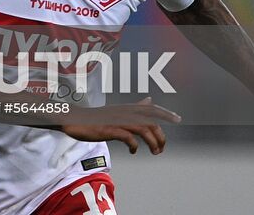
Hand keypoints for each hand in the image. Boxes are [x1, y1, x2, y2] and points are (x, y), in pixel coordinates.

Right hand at [62, 98, 180, 155]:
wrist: (75, 119)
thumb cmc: (97, 118)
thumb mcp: (118, 111)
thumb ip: (135, 108)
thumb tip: (149, 101)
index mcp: (128, 108)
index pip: (151, 108)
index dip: (165, 112)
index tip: (178, 118)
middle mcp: (125, 112)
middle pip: (151, 121)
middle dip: (160, 135)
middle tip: (162, 148)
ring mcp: (118, 120)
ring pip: (143, 129)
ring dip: (152, 142)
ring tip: (154, 152)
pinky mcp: (110, 130)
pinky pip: (128, 137)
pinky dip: (134, 145)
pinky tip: (133, 151)